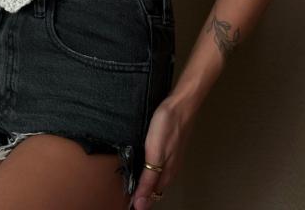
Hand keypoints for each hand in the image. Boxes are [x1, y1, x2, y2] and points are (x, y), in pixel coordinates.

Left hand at [130, 95, 196, 209]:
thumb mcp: (155, 155)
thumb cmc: (167, 127)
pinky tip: (142, 161)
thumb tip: (140, 205)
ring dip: (144, 181)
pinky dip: (148, 167)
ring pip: (156, 175)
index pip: (151, 196)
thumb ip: (148, 179)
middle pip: (154, 188)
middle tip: (123, 193)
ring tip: (130, 181)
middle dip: (141, 193)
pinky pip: (158, 163)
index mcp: (166, 174)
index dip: (138, 200)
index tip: (123, 202)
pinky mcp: (169, 146)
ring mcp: (171, 157)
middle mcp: (170, 168)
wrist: (181, 104)